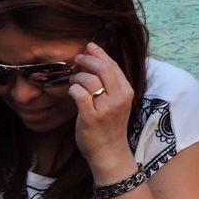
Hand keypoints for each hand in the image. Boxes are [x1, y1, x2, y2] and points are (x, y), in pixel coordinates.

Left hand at [66, 43, 134, 179]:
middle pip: (103, 69)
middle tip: (77, 59)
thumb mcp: (117, 102)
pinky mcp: (91, 118)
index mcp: (127, 91)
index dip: (100, 53)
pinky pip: (80, 94)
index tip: (89, 46)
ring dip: (78, 76)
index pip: (113, 65)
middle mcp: (119, 98)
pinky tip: (71, 91)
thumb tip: (95, 62)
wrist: (110, 152)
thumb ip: (110, 84)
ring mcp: (106, 108)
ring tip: (73, 80)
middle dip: (88, 60)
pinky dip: (73, 89)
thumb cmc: (110, 126)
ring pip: (90, 80)